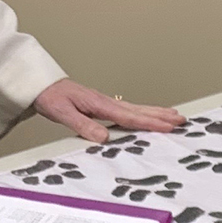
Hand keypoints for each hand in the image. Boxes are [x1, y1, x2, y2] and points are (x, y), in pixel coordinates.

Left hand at [33, 79, 186, 142]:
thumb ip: (83, 125)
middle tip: (181, 119)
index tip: (168, 126)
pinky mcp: (101, 106)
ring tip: (173, 115)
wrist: (39, 84)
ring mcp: (105, 103)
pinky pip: (126, 110)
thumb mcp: (63, 113)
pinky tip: (145, 115)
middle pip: (139, 110)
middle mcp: (106, 102)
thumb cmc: (50, 97)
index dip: (150, 122)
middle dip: (161, 115)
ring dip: (155, 112)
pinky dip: (141, 112)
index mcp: (100, 104)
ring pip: (135, 108)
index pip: (129, 116)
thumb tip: (104, 138)